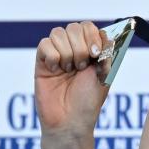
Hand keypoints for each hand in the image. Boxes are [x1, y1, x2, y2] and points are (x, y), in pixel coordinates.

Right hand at [35, 21, 109, 138]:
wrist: (70, 121)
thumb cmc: (88, 101)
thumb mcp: (105, 75)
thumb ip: (106, 53)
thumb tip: (107, 33)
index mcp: (90, 51)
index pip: (88, 27)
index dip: (92, 36)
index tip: (96, 54)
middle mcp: (73, 50)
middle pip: (74, 27)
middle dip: (80, 46)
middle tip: (81, 68)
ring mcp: (56, 55)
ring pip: (58, 33)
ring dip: (67, 52)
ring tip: (69, 70)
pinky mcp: (42, 62)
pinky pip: (44, 44)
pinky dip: (52, 56)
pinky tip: (55, 70)